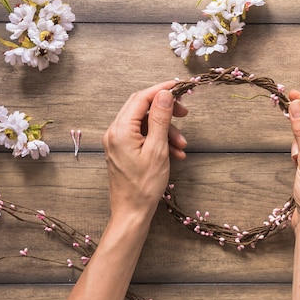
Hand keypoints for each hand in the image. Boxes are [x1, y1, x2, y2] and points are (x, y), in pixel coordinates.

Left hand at [102, 81, 187, 218]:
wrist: (132, 212)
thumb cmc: (144, 186)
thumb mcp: (157, 149)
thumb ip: (160, 119)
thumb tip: (164, 95)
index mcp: (120, 130)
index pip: (141, 98)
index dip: (161, 90)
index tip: (180, 87)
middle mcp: (115, 132)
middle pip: (142, 108)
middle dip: (165, 110)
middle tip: (185, 113)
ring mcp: (118, 141)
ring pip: (145, 123)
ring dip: (166, 130)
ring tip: (182, 146)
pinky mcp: (123, 149)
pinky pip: (143, 136)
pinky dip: (159, 140)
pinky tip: (174, 153)